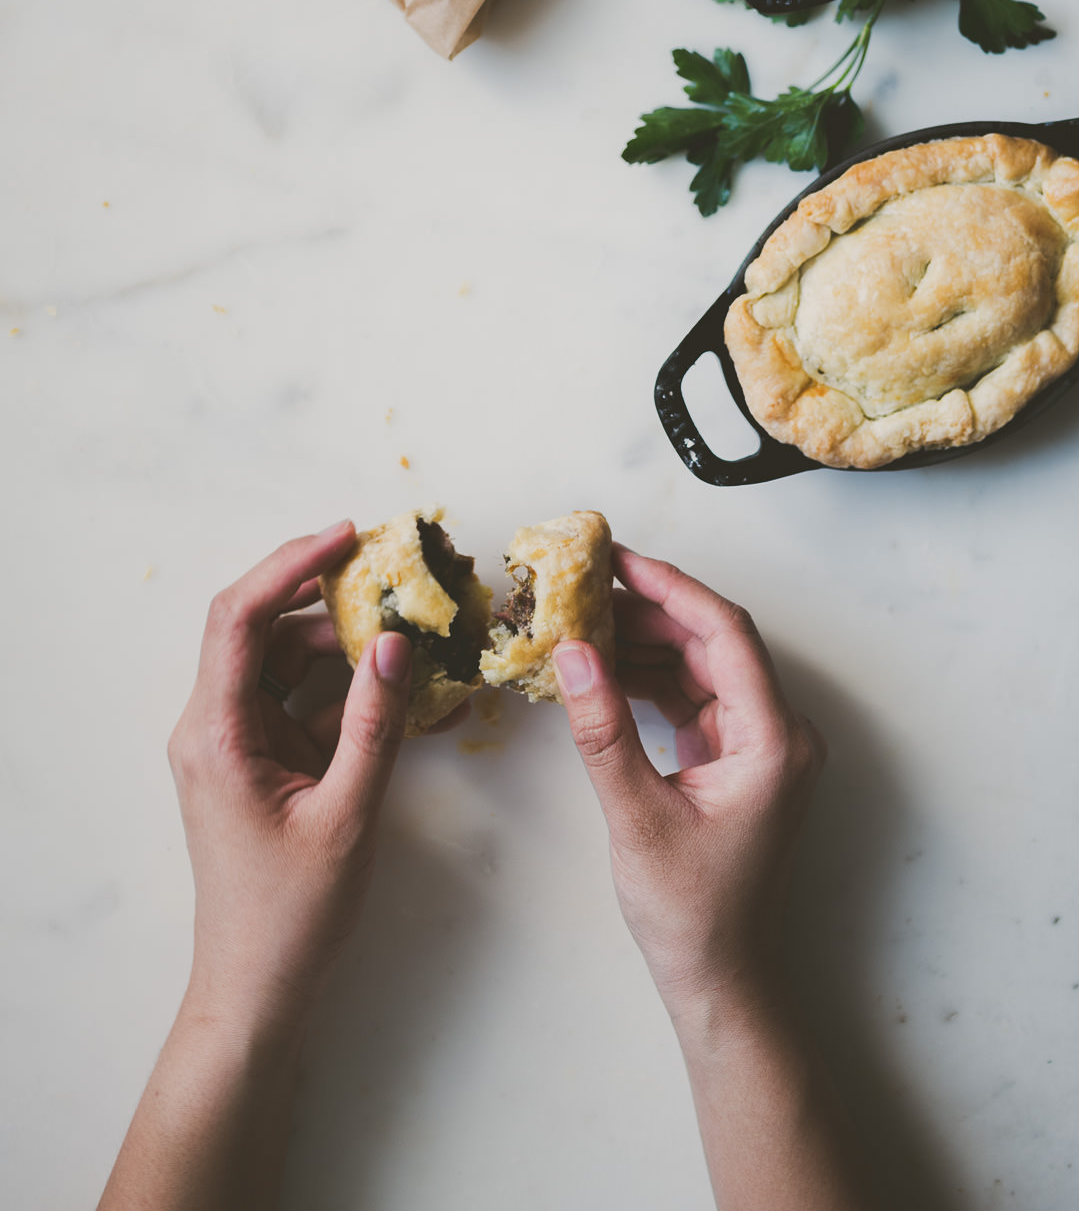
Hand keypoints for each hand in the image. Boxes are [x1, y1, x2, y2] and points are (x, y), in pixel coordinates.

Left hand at [167, 523, 461, 1036]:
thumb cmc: (291, 913)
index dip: (290, 564)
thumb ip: (376, 723)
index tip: (348, 534)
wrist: (258, 987)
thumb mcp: (348, 813)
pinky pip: (308, 705)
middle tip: (398, 577)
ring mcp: (238, 744)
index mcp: (216, 734)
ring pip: (291, 664)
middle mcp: (215, 727)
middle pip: (268, 631)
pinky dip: (354, 696)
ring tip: (418, 636)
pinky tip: (413, 695)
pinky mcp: (263, 762)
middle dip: (331, 599)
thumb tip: (395, 641)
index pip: (240, 618)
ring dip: (350, 648)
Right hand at [553, 547, 824, 1019]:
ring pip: (700, 665)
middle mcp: (779, 732)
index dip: (671, 588)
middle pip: (713, 642)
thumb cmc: (692, 914)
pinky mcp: (736, 757)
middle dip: (649, 610)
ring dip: (644, 643)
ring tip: (581, 621)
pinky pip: (693, 696)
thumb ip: (603, 731)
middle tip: (585, 585)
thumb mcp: (637, 818)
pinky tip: (602, 668)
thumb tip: (573, 652)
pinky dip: (650, 678)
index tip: (619, 560)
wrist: (720, 979)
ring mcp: (760, 744)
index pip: (726, 634)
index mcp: (774, 740)